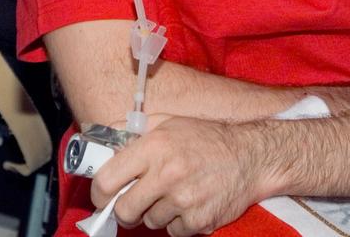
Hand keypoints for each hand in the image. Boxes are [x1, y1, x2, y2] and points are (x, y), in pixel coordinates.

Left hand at [92, 116, 279, 236]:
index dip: (99, 194)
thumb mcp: (166, 123)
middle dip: (125, 210)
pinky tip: (189, 204)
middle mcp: (167, 174)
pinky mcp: (200, 220)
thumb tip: (103, 144)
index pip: (107, 180)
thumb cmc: (205, 138)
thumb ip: (134, 133)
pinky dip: (178, 223)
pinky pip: (174, 232)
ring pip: (150, 222)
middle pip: (124, 210)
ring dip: (156, 213)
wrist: (249, 156)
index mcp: (153, 147)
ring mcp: (184, 200)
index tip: (102, 197)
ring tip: (172, 195)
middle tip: (133, 202)